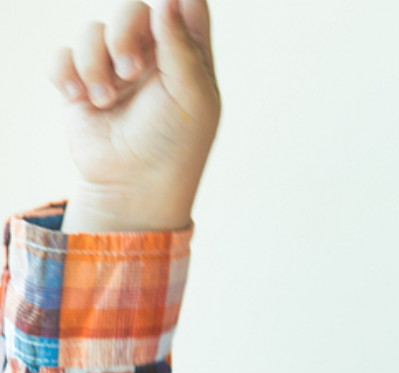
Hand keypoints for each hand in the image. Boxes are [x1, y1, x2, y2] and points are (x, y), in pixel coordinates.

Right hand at [51, 0, 219, 231]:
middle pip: (132, 9)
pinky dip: (67, 72)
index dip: (173, 2)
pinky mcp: (80, 83)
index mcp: (187, 56)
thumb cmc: (174, 143)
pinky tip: (81, 98)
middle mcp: (151, 56)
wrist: (133, 184)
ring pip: (92, 31)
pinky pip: (61, 55)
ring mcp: (113, 68)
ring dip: (95, 63)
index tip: (165, 7)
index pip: (185, 6)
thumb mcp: (192, 94)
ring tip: (107, 100)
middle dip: (124, 33)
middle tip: (131, 71)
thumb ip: (181, 45)